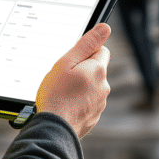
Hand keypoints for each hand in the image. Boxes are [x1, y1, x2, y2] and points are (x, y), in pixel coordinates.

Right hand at [36, 23, 110, 137]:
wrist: (54, 129)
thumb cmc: (56, 95)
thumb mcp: (66, 63)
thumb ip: (86, 44)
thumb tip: (105, 28)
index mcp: (98, 71)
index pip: (101, 50)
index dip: (86, 52)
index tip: (73, 59)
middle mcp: (103, 87)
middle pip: (96, 70)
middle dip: (82, 70)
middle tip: (64, 77)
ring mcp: (99, 104)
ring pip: (92, 88)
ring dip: (81, 87)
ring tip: (62, 93)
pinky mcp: (93, 117)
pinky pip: (88, 103)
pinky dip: (78, 102)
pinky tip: (65, 105)